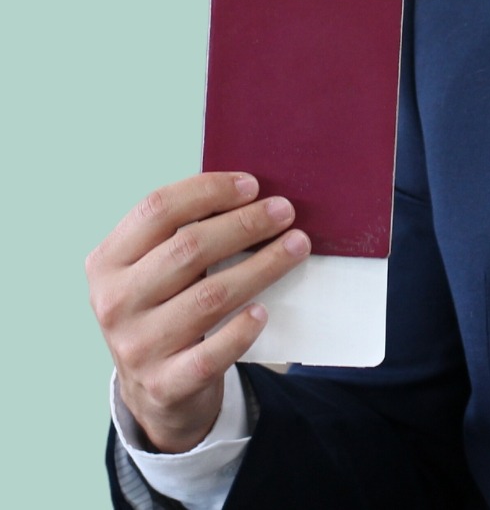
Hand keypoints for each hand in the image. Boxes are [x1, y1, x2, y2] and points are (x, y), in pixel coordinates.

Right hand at [86, 171, 310, 452]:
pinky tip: (262, 311)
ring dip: (262, 266)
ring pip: (209, 297)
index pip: (156, 209)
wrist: (153, 388)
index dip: (208, 190)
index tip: (252, 185)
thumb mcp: (153, 267)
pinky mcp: (165, 383)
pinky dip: (240, 330)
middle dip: (245, 224)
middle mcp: (115, 303)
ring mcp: (137, 347)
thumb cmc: (166, 305)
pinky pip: (211, 353)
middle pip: (188, 249)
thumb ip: (183, 232)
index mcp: (108, 262)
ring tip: (297, 245)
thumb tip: (252, 193)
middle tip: (285, 211)